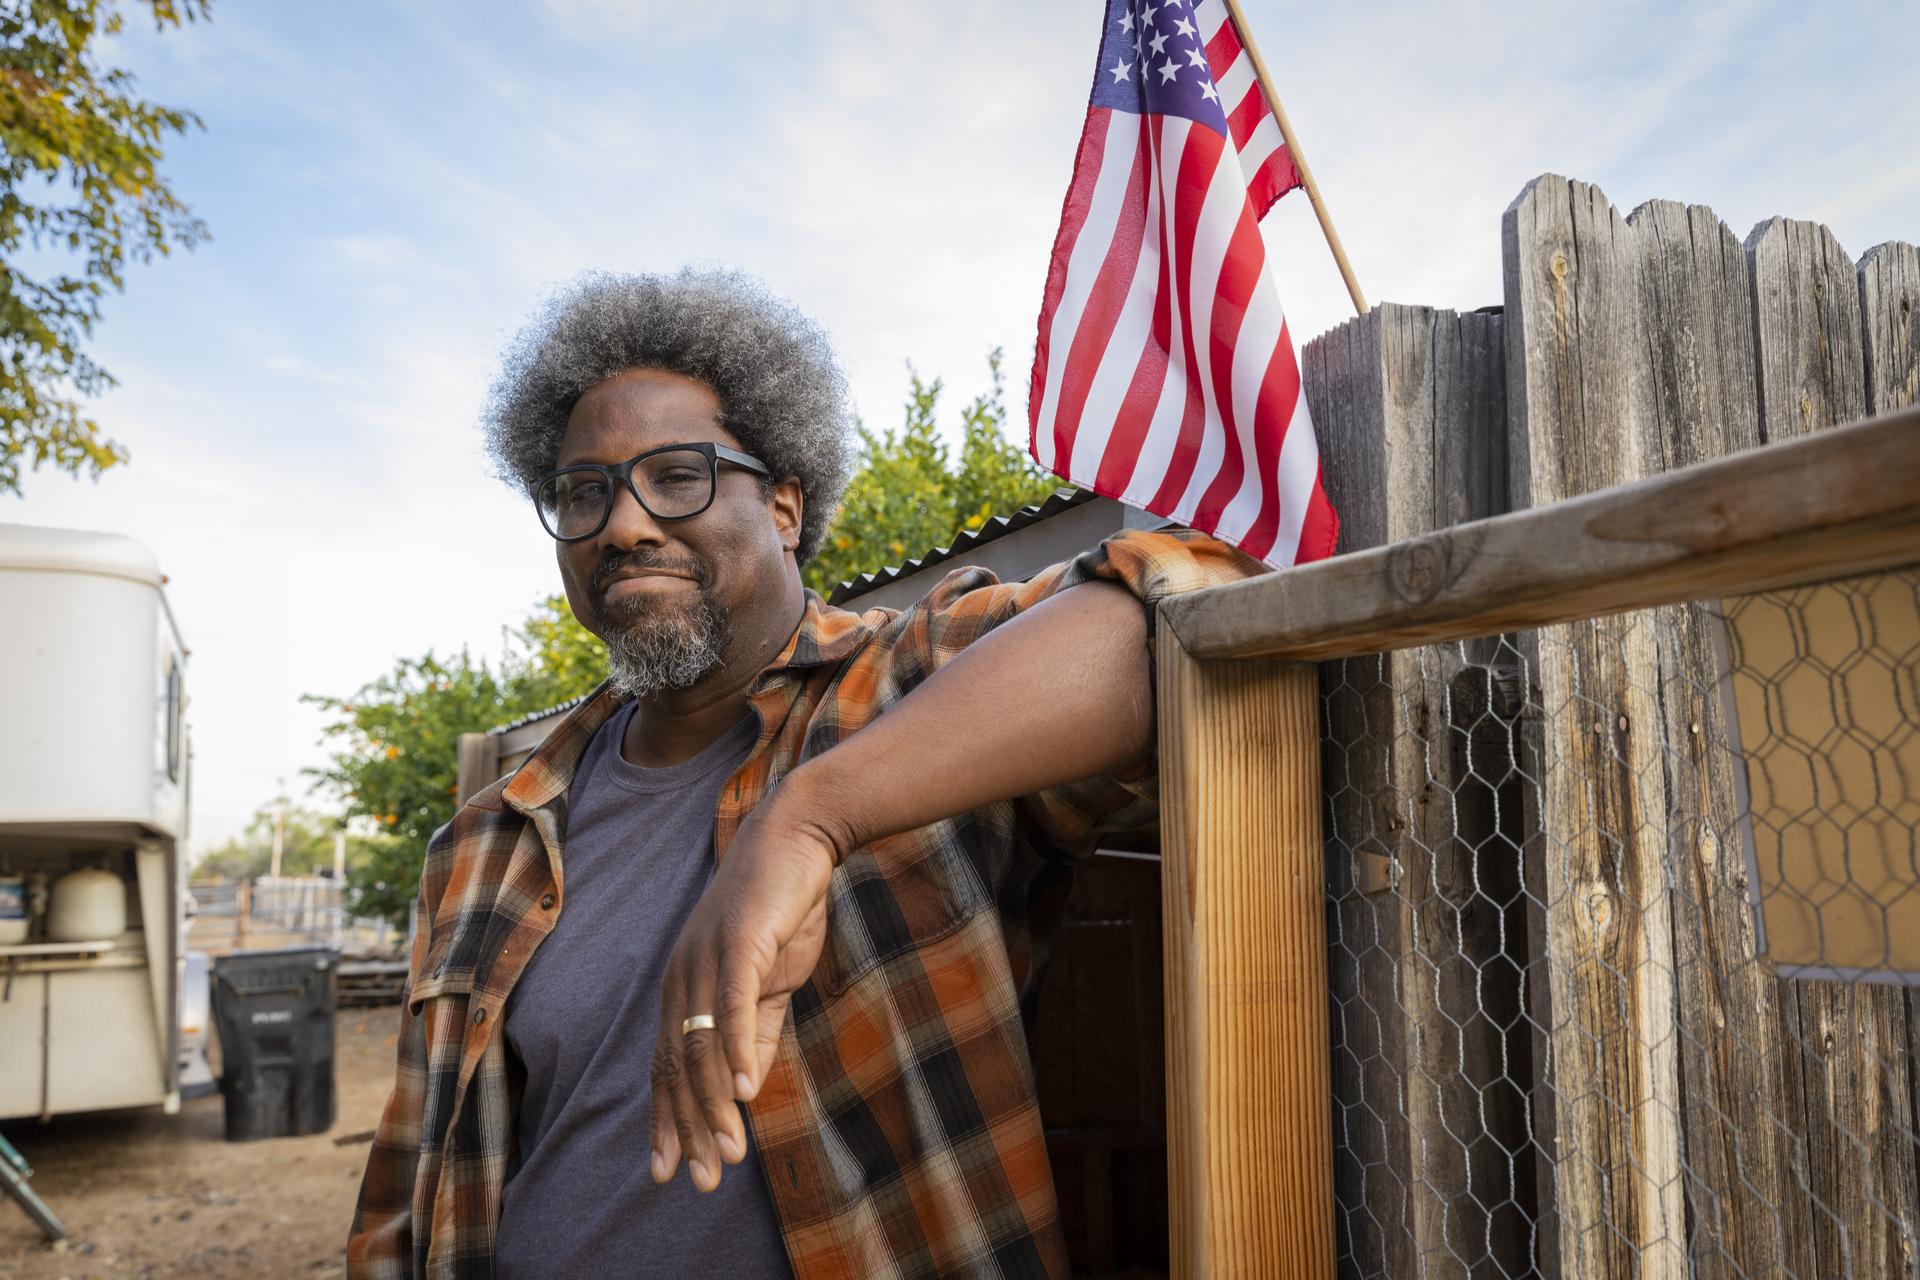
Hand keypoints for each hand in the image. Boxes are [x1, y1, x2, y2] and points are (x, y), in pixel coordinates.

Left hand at [649, 783, 840, 1191]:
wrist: (798, 839)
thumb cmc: (781, 909)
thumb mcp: (768, 983)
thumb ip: (755, 1032)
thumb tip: (745, 1088)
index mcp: (684, 986)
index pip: (668, 1065)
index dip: (667, 1119)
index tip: (670, 1170)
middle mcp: (682, 975)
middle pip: (677, 1065)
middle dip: (687, 1127)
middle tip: (699, 1180)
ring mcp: (706, 958)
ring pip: (702, 1045)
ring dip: (714, 1105)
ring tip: (728, 1152)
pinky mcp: (738, 942)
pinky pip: (732, 1006)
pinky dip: (736, 1051)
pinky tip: (745, 1092)